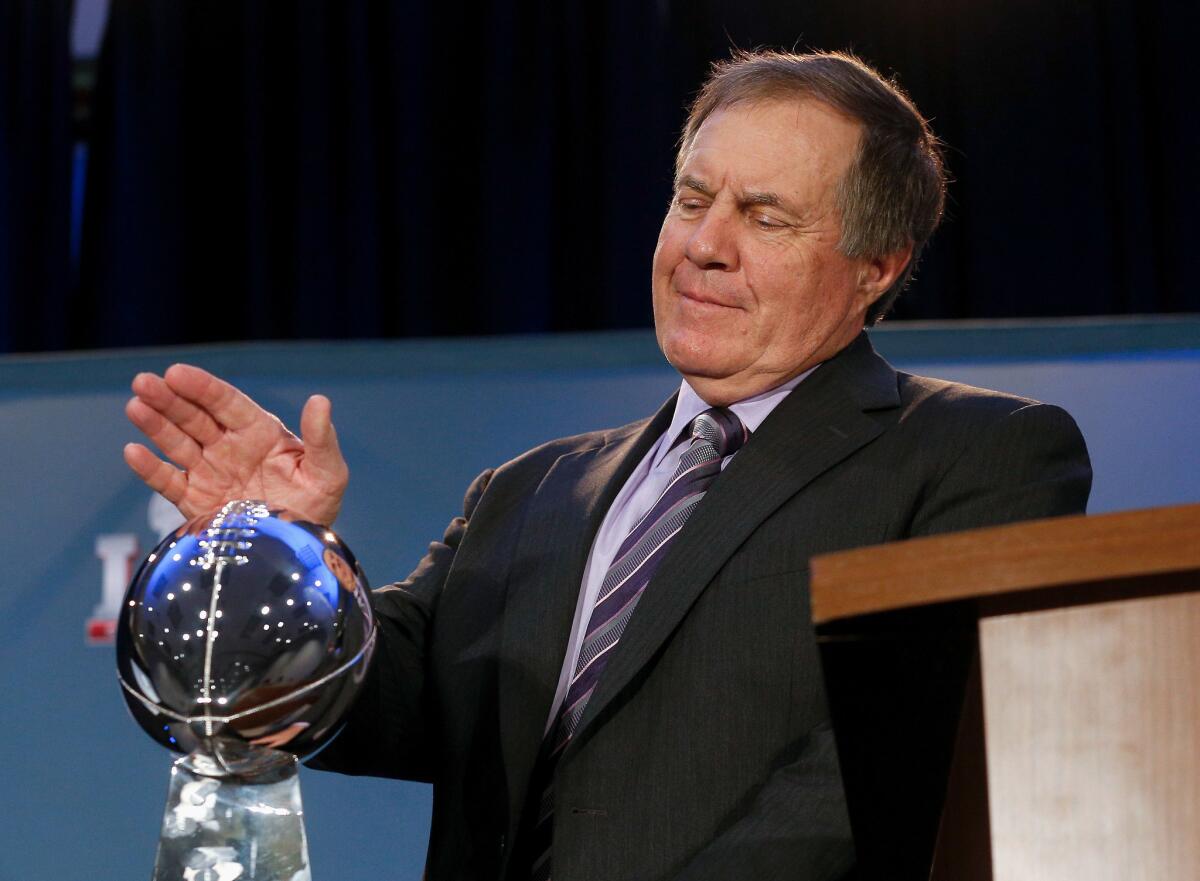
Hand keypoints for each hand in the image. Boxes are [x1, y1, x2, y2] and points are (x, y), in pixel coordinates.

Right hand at [123, 364, 348, 523]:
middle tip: (144, 382)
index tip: (177, 373)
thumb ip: (321, 438)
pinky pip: (168, 482)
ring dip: (155, 425)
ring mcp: (209, 472)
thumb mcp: (328, 473)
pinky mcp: (195, 502)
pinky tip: (133, 452)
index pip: (226, 403)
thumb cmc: (315, 507)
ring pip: (177, 443)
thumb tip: (320, 401)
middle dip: (169, 399)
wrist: (296, 553)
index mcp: (259, 433)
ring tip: (135, 407)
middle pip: (194, 417)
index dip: (202, 387)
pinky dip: (151, 469)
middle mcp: (229, 448)